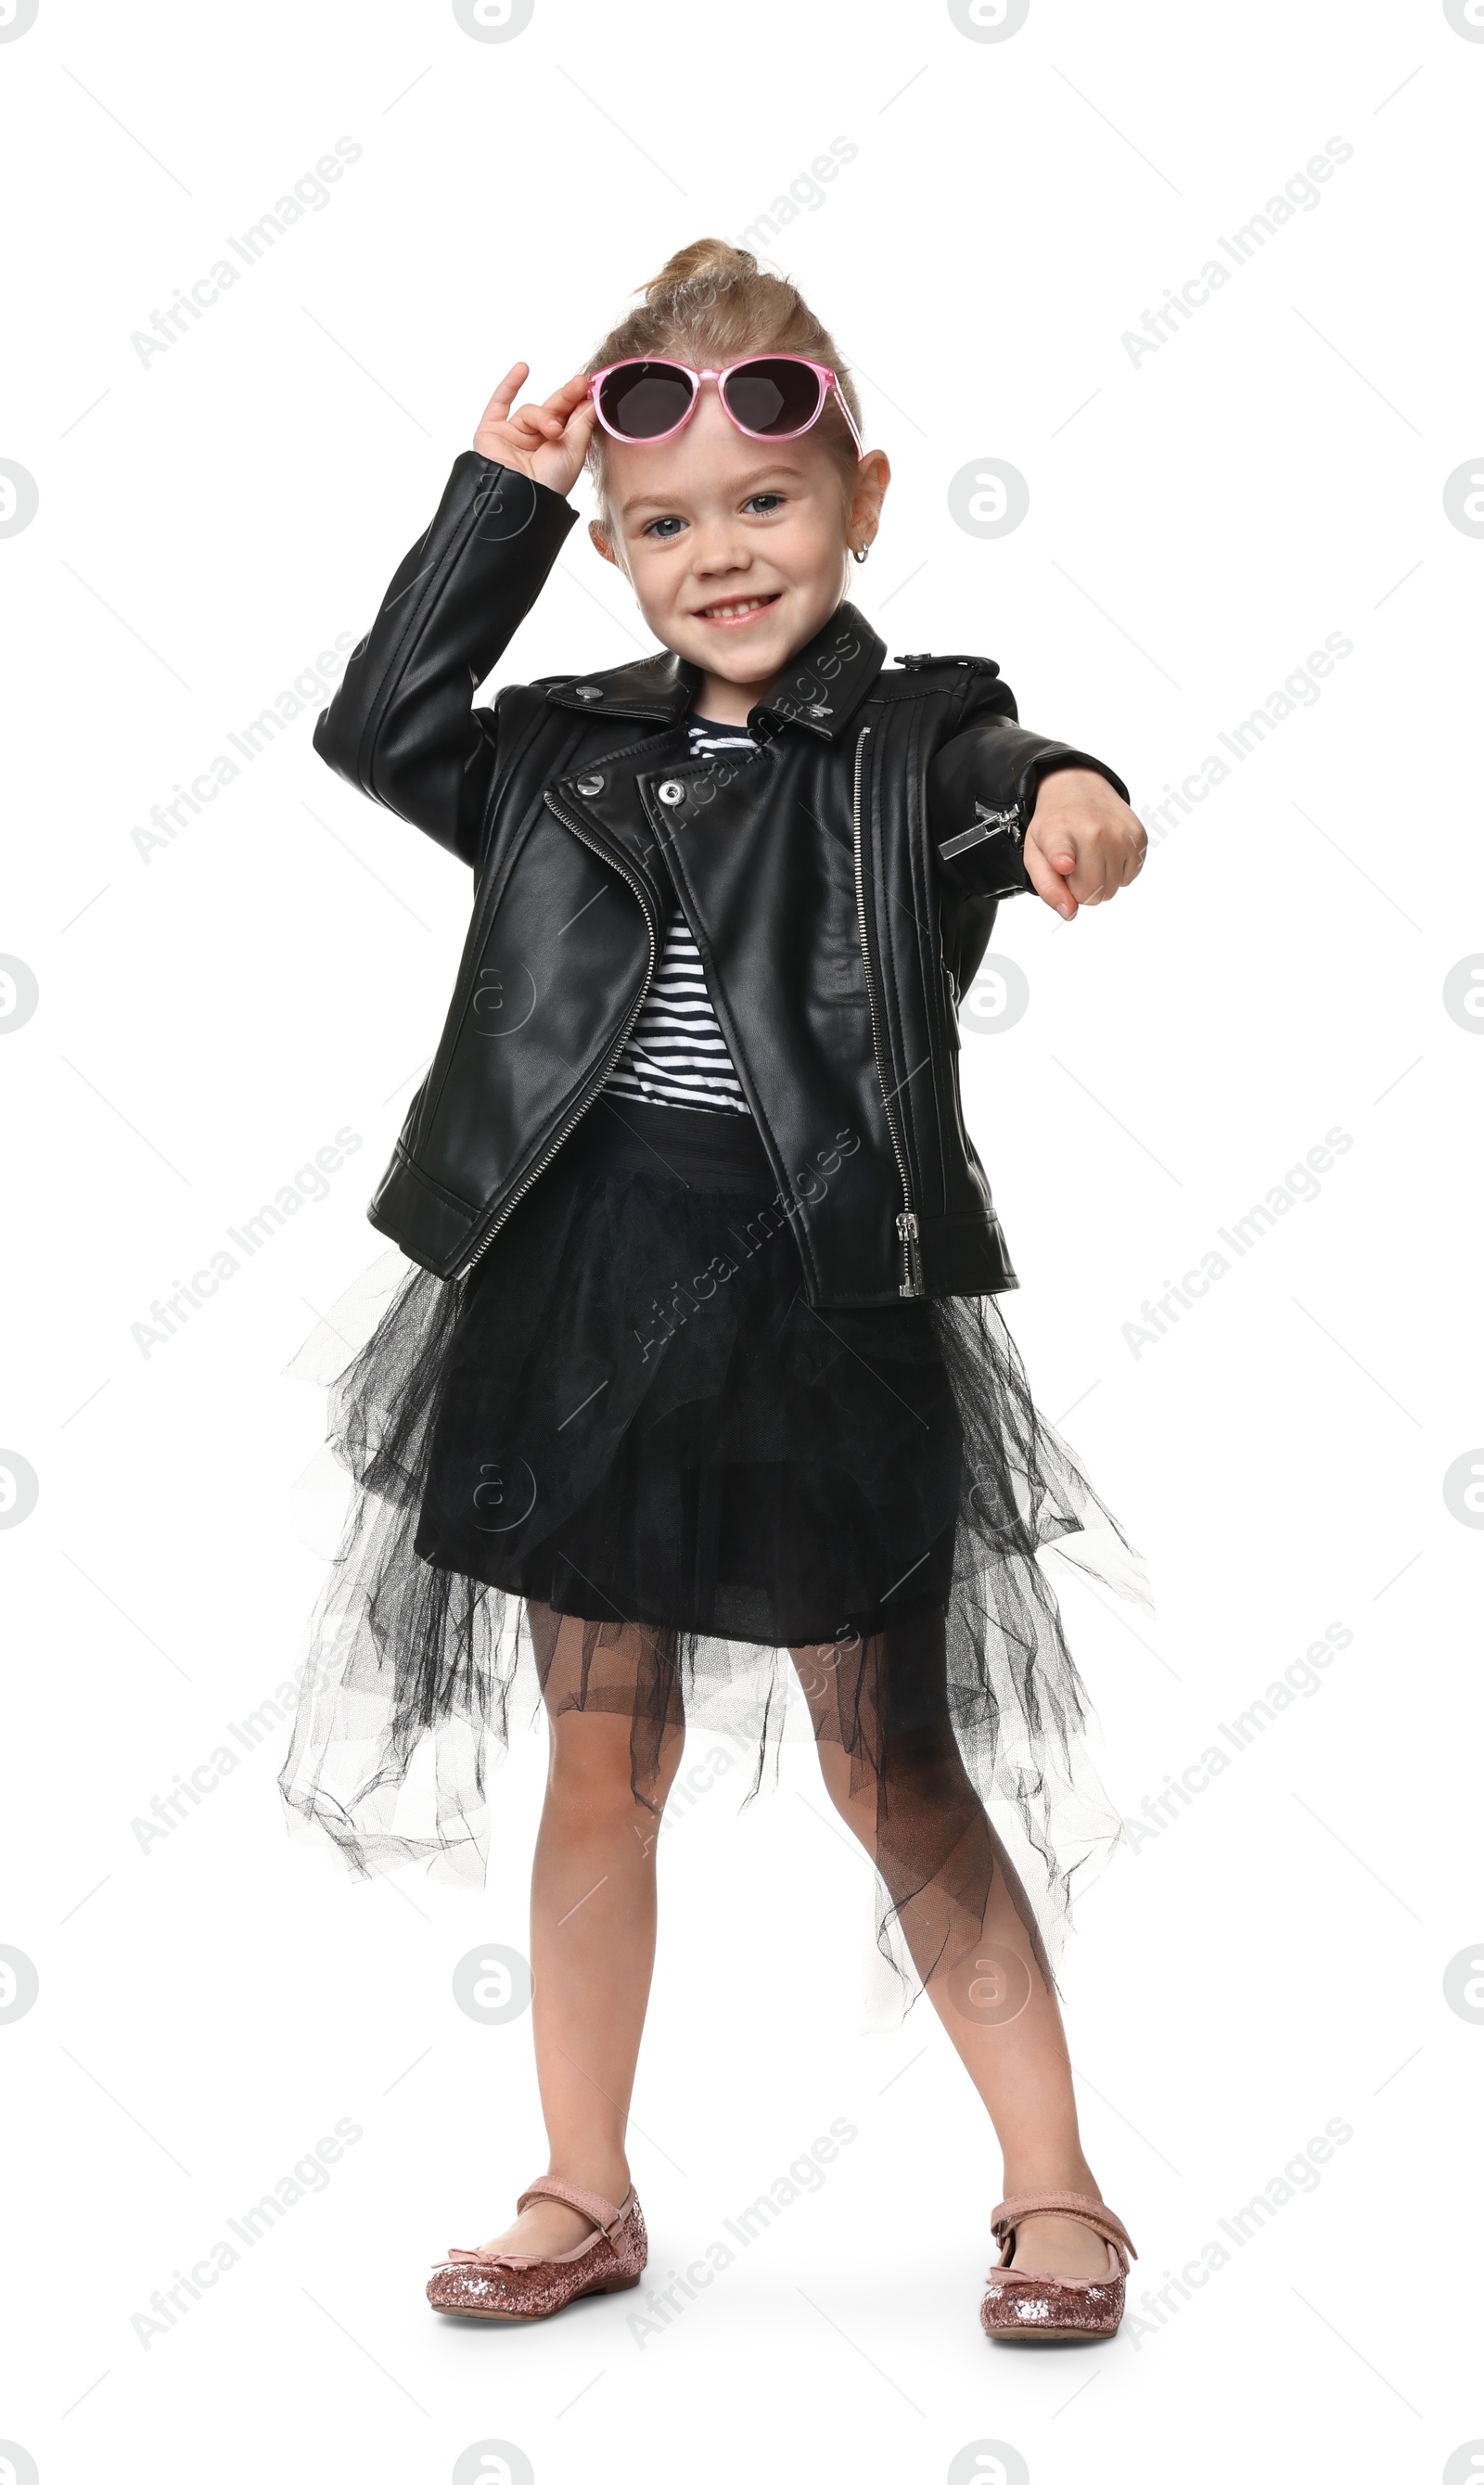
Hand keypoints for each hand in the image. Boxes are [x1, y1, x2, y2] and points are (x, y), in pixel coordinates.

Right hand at [472, 363, 596, 498]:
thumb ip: (583, 422)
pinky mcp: (492, 432)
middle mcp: (535, 442)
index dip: (579, 402)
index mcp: (557, 449)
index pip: (569, 418)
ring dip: (543, 416)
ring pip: (530, 411)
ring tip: (553, 430)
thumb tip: (592, 397)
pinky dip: (509, 385)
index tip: (590, 388)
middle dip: (566, 398)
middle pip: (552, 410)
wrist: (521, 500)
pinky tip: (522, 369)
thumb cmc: (549, 485)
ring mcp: (513, 436)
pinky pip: (499, 403)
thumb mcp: (574, 451)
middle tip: (580, 385)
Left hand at [1022, 767, 1146, 919]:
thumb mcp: (1035, 855)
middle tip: (1073, 866)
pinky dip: (1117, 873)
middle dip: (1079, 889)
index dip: (1063, 859)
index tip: (1065, 862)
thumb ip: (1048, 888)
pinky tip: (1106, 852)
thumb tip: (1070, 913)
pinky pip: (1128, 879)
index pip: (1062, 851)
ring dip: (1099, 881)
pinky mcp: (1138, 837)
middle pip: (1090, 894)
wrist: (1078, 789)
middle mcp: (1092, 831)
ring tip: (1089, 856)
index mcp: (1058, 834)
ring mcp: (1119, 834)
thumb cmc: (1054, 828)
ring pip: (1110, 891)